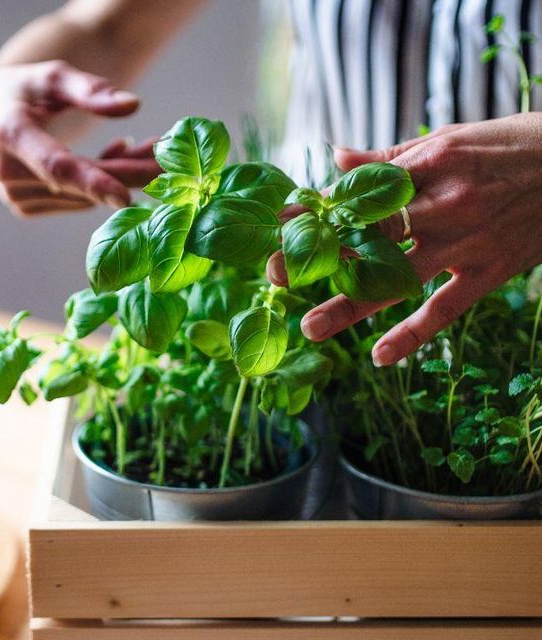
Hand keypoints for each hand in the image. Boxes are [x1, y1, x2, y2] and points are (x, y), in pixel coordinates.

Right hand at [0, 60, 160, 215]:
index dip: (92, 181)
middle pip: (80, 184)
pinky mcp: (25, 208)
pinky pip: (76, 200)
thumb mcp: (50, 76)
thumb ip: (89, 89)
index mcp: (10, 136)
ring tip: (138, 144)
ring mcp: (16, 197)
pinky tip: (113, 155)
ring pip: (84, 195)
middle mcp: (9, 175)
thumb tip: (133, 105)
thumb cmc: (19, 89)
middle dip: (129, 174)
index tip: (125, 197)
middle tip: (172, 162)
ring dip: (119, 174)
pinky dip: (100, 182)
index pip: (56, 166)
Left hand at [268, 113, 541, 365]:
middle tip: (272, 275)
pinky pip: (445, 309)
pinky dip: (413, 335)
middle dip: (319, 257)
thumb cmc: (512, 146)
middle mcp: (444, 203)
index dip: (317, 211)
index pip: (360, 193)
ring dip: (350, 304)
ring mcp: (467, 241)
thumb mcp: (450, 138)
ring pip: (398, 279)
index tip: (278, 225)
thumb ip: (388, 158)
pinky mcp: (489, 272)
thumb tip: (335, 158)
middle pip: (369, 236)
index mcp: (430, 163)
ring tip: (309, 327)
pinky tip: (380, 356)